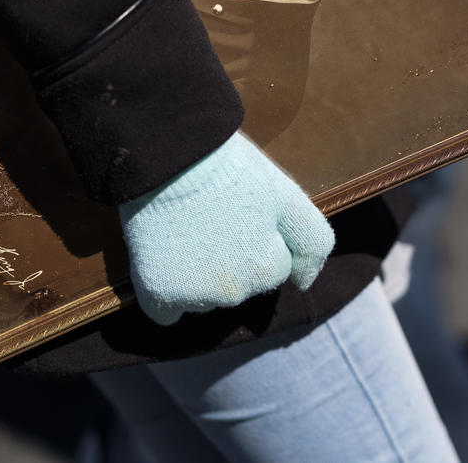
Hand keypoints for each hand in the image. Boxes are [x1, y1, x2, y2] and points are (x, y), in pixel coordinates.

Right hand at [118, 133, 334, 324]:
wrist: (172, 154)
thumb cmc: (232, 170)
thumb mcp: (287, 197)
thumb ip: (312, 242)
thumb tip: (305, 284)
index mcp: (266, 270)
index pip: (274, 269)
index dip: (261, 240)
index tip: (243, 214)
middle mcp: (232, 293)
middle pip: (240, 287)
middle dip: (233, 260)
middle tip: (214, 219)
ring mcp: (192, 295)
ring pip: (204, 298)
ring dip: (200, 275)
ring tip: (189, 230)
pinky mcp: (155, 292)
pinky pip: (166, 313)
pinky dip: (167, 293)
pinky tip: (166, 258)